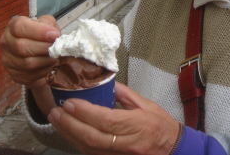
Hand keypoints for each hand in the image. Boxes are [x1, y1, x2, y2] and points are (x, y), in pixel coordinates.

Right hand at [0, 15, 59, 88]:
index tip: (54, 35)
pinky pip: (30, 75)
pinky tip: (49, 64)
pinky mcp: (14, 75)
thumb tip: (53, 34)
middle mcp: (6, 43)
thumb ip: (49, 25)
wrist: (39, 52)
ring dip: (45, 60)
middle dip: (44, 48)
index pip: (19, 27)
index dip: (38, 32)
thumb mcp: (47, 23)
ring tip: (54, 56)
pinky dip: (44, 70)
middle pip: (22, 47)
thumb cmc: (43, 35)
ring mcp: (8, 60)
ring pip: (27, 63)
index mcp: (12, 26)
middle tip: (57, 47)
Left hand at [48, 82, 180, 154]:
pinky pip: (92, 154)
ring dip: (70, 134)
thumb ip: (124, 94)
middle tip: (56, 111)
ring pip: (89, 148)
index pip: (106, 120)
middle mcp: (128, 143)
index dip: (85, 112)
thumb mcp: (146, 105)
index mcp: (138, 125)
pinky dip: (78, 143)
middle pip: (93, 137)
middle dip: (70, 124)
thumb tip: (105, 82)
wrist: (173, 149)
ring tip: (57, 120)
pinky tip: (69, 133)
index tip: (70, 102)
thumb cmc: (161, 126)